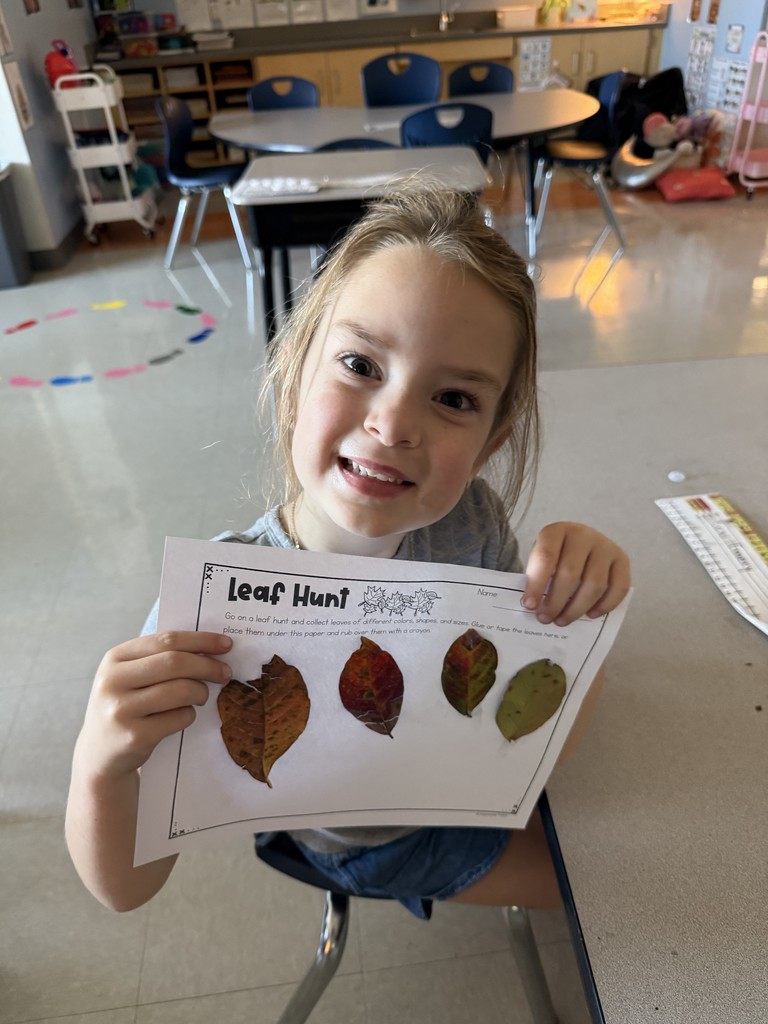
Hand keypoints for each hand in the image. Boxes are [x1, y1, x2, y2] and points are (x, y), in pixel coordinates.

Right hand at [79, 631, 232, 779]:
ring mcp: (122, 710)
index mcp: (114, 658)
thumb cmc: (125, 706)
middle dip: (207, 666)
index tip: (226, 644)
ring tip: (201, 696)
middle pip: (175, 663)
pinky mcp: (135, 736)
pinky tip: (182, 716)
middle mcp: (113, 681)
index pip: (166, 640)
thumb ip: (160, 658)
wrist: (100, 753)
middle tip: (224, 672)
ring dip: (200, 692)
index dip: (201, 640)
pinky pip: (179, 717)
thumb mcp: (130, 676)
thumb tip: (210, 647)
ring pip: (181, 690)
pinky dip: (189, 715)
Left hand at [523, 522, 629, 626]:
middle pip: (570, 573)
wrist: (580, 543)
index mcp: (557, 531)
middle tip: (546, 618)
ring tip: (563, 620)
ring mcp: (605, 546)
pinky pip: (618, 588)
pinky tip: (590, 614)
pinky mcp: (622, 560)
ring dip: (577, 608)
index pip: (546, 557)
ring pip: (594, 584)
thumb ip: (537, 578)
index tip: (530, 606)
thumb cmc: (556, 556)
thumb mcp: (541, 560)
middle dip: (556, 601)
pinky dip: (604, 605)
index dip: (537, 584)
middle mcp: (583, 534)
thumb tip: (535, 607)